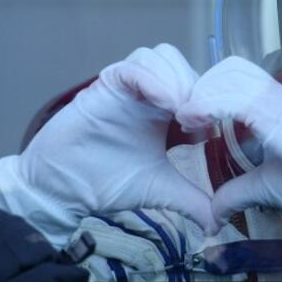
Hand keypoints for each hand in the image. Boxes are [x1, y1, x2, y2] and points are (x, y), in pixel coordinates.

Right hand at [0, 44, 216, 243]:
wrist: (64, 188)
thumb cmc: (105, 182)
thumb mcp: (160, 190)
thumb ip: (191, 201)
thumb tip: (218, 224)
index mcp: (163, 111)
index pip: (196, 83)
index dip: (209, 100)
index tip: (211, 132)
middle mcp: (146, 92)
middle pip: (182, 63)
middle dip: (196, 87)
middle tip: (197, 121)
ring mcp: (126, 87)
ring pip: (160, 57)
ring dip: (176, 80)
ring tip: (180, 114)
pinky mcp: (105, 85)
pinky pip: (133, 67)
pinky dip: (153, 79)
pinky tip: (163, 104)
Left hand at [176, 57, 281, 234]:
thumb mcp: (264, 187)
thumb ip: (236, 194)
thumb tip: (213, 214)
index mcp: (275, 106)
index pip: (236, 77)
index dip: (209, 90)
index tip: (191, 118)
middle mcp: (277, 96)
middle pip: (229, 68)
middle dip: (202, 87)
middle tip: (186, 116)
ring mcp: (280, 102)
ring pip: (229, 76)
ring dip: (200, 94)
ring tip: (185, 119)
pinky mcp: (280, 114)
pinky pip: (235, 97)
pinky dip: (207, 104)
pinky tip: (193, 121)